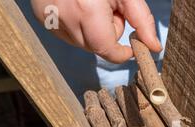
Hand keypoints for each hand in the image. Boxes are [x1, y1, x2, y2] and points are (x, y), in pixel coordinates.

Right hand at [31, 0, 161, 62]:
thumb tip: (154, 48)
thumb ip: (142, 21)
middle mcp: (63, 15)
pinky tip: (77, 6)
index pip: (106, 50)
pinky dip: (76, 25)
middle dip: (107, 34)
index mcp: (86, 9)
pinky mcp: (40, 15)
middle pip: (95, 47)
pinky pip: (65, 33)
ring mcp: (47, 16)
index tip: (130, 48)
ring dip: (91, 30)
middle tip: (109, 10)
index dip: (121, 52)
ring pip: (80, 42)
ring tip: (92, 5)